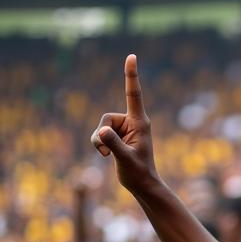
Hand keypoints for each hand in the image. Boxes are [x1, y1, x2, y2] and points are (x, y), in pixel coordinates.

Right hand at [91, 54, 158, 190]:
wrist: (141, 184)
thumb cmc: (138, 173)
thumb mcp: (125, 159)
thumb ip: (114, 144)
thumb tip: (102, 132)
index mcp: (140, 122)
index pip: (134, 94)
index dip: (131, 75)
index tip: (131, 56)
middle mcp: (132, 122)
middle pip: (106, 117)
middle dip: (102, 134)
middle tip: (108, 152)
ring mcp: (124, 128)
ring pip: (101, 126)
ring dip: (99, 141)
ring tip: (109, 155)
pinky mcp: (117, 135)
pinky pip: (100, 134)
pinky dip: (99, 145)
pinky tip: (107, 156)